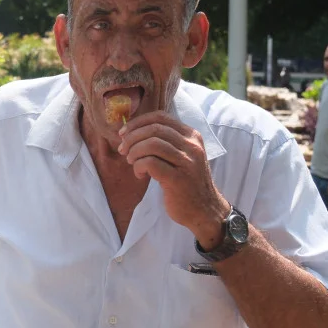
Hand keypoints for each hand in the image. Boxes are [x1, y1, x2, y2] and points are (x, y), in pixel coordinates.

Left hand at [117, 112, 227, 243]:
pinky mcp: (178, 179)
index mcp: (192, 136)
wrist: (204, 211)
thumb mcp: (182, 157)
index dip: (138, 122)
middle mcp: (192, 146)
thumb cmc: (187, 183)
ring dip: (134, 152)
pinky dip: (138, 166)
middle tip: (123, 150)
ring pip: (151, 144)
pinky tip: (140, 175)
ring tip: (131, 162)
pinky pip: (150, 163)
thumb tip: (133, 132)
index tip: (124, 133)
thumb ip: (166, 143)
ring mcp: (187, 162)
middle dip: (132, 138)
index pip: (161, 117)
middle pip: (154, 129)